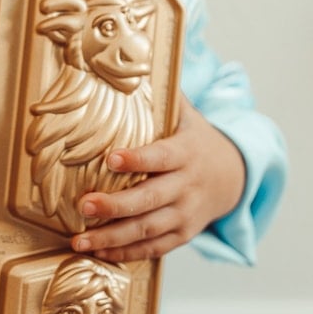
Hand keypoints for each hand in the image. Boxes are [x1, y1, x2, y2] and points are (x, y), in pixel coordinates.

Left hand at [71, 96, 245, 260]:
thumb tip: (133, 61)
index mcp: (184, 153)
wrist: (233, 176)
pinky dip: (126, 253)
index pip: (159, 157)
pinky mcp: (182, 234)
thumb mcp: (185, 114)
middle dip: (115, 205)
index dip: (136, 159)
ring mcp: (185, 214)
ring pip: (148, 229)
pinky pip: (153, 248)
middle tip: (83, 204)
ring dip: (112, 237)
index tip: (109, 159)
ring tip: (80, 240)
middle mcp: (185, 186)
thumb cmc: (195, 139)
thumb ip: (161, 94)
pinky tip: (98, 252)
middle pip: (150, 199)